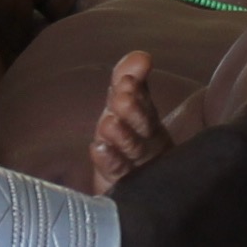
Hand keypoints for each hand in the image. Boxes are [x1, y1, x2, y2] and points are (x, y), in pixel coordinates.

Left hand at [87, 51, 165, 186]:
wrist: (125, 191)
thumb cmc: (123, 141)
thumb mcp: (122, 106)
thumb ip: (129, 78)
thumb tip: (142, 56)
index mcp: (148, 124)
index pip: (145, 104)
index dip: (137, 93)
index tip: (126, 81)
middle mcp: (147, 144)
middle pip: (144, 128)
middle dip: (133, 112)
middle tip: (122, 99)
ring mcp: (137, 168)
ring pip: (132, 151)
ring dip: (122, 136)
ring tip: (109, 123)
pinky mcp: (122, 187)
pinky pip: (117, 175)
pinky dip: (109, 161)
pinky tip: (97, 150)